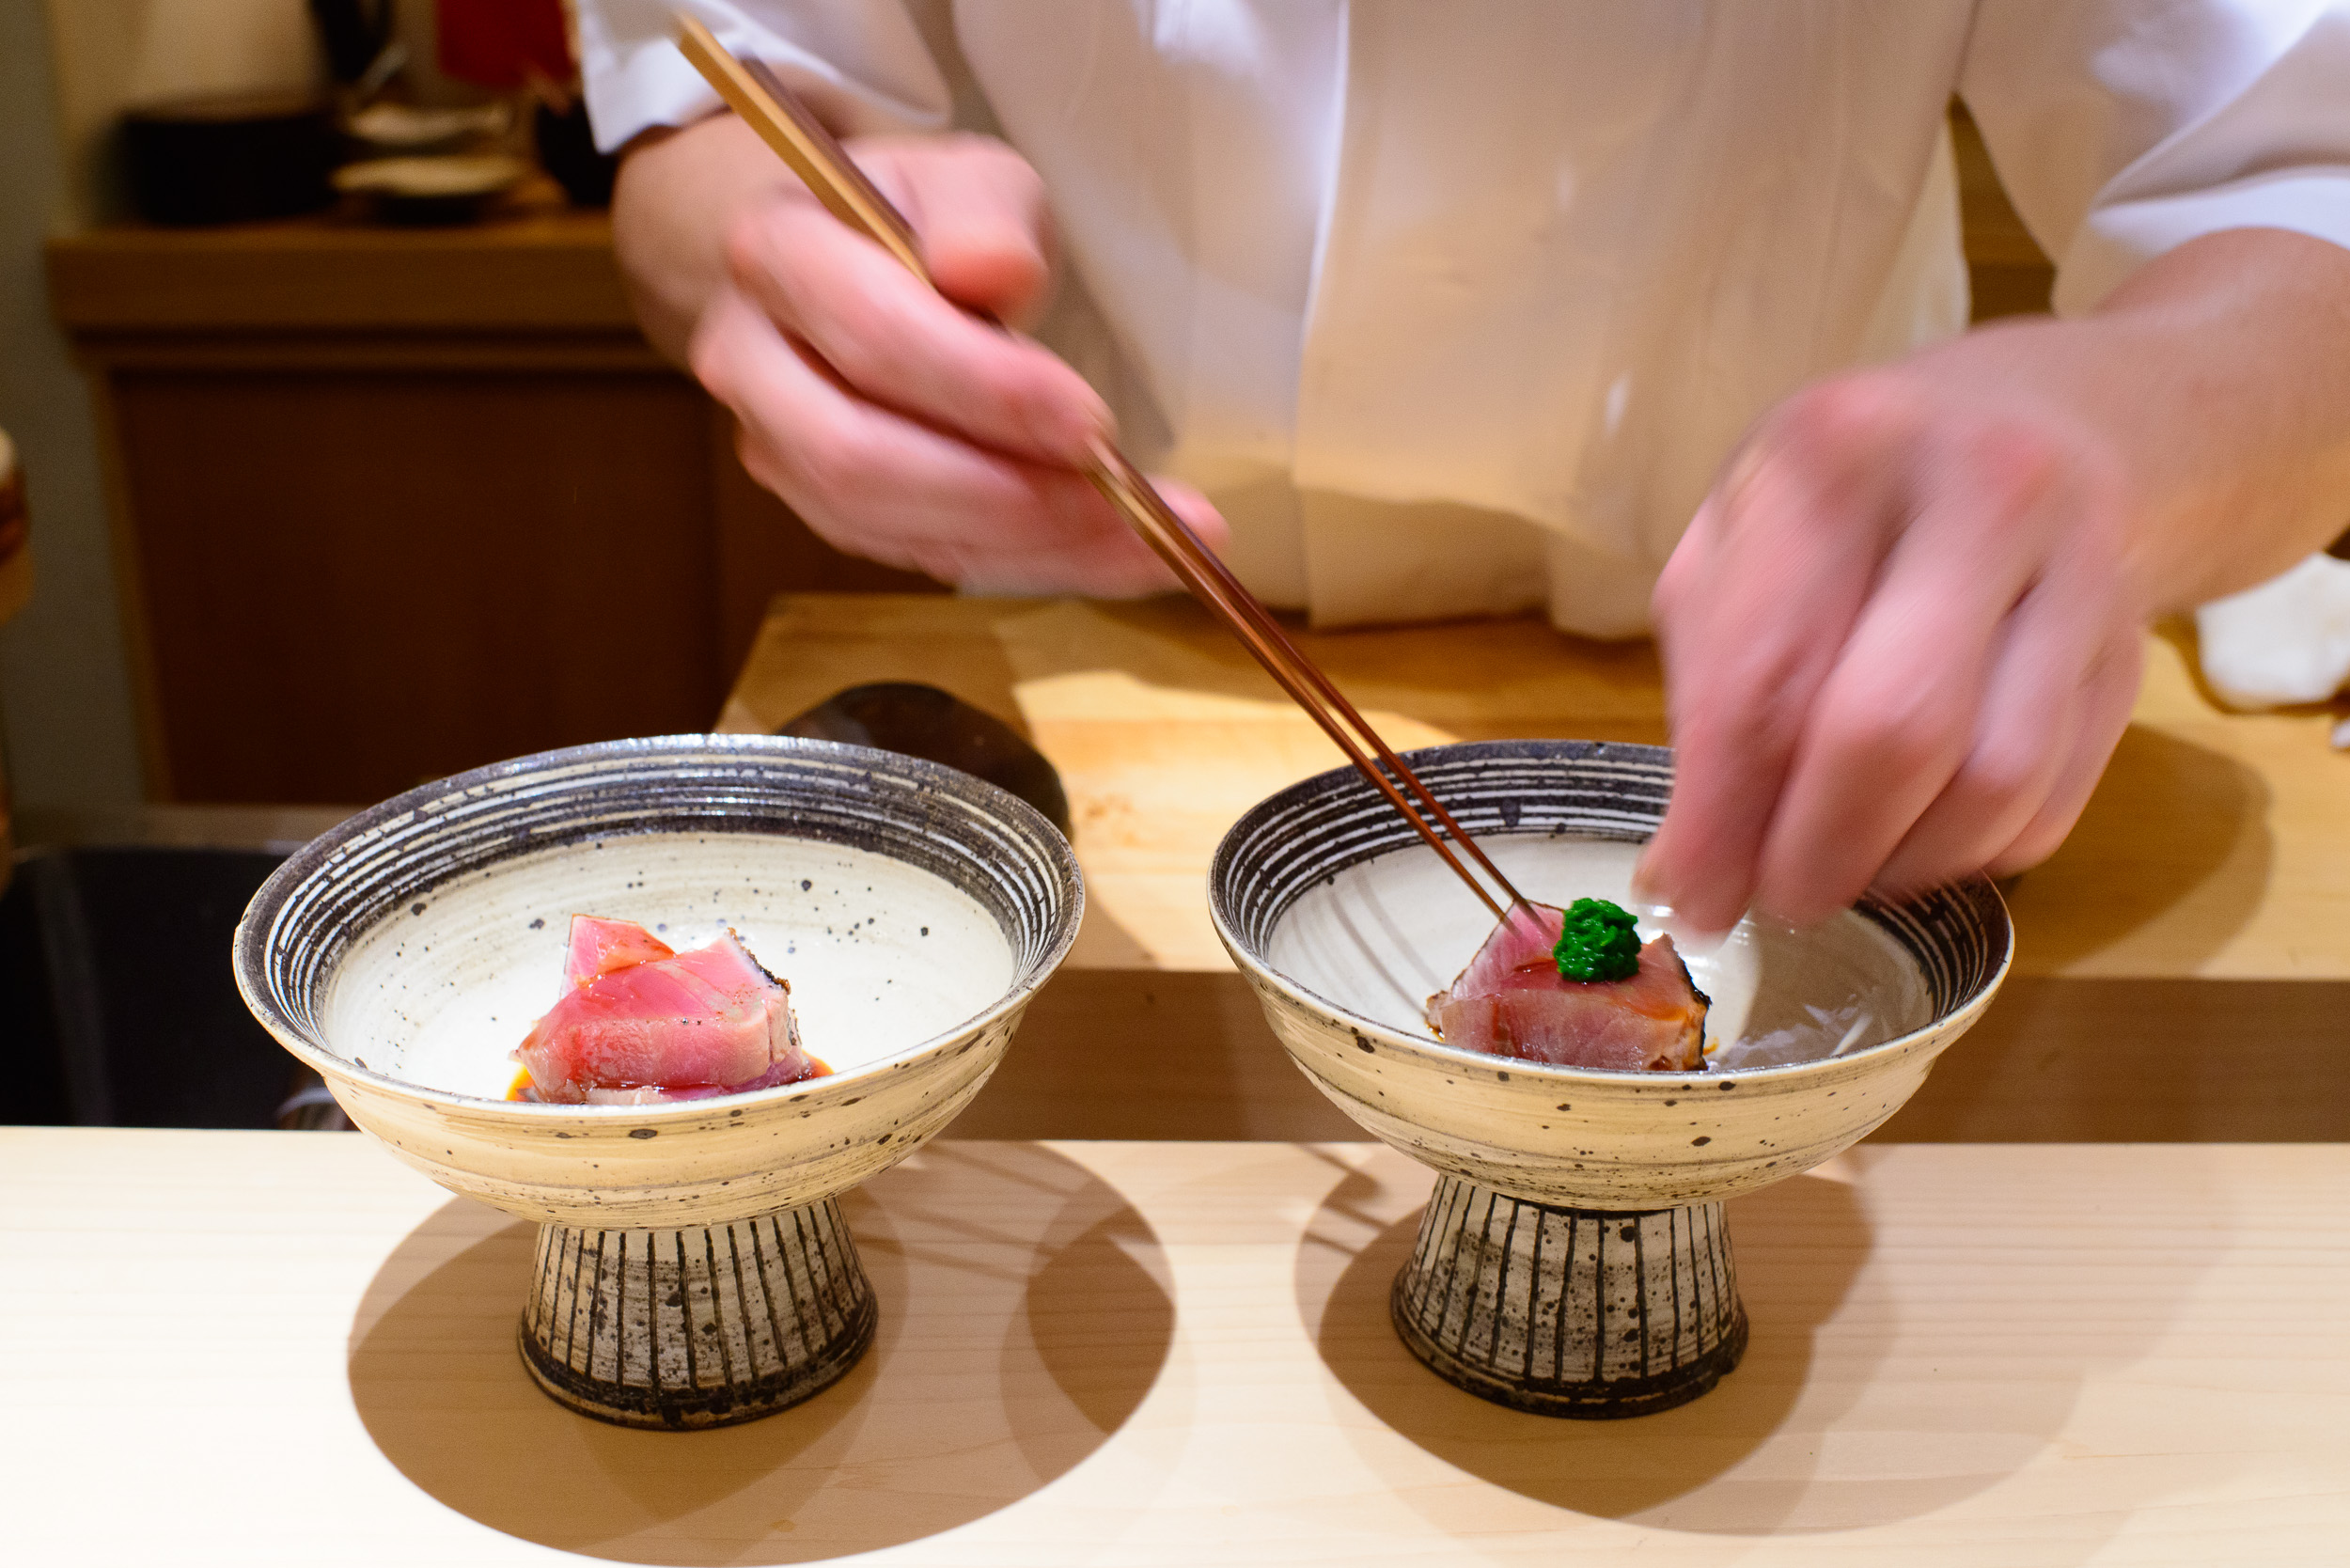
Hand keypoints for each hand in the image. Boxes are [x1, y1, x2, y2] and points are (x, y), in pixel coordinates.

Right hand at [682, 127, 1224, 593]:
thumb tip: (994, 271)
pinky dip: (1031, 565)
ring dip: (1028, 544)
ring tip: (1149, 540)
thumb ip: (985, 213)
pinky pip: (928, 557)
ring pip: (889, 525)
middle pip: (860, 456)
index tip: (1092, 421)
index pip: (873, 333)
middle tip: (1124, 496)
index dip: (984, 389)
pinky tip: (1119, 557)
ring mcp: (778, 450)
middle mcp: (750, 361)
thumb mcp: (970, 181)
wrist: (854, 267)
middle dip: (1005, 489)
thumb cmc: (922, 221)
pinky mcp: (829, 513)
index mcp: (776, 251)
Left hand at [1638, 363, 2147, 930]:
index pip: (1768, 672)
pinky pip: (2050, 802)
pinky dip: (1968, 853)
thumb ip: (1709, 686)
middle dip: (1817, 851)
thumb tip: (1690, 868)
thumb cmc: (1852, 499)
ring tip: (1837, 868)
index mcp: (1839, 451)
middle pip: (1894, 730)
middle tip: (1770, 900)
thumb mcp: (1745, 537)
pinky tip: (1912, 836)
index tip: (1688, 896)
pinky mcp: (2132, 648)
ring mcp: (2079, 567)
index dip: (1723, 814)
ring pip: (1992, 784)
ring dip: (1898, 866)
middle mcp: (1979, 491)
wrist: (2046, 421)